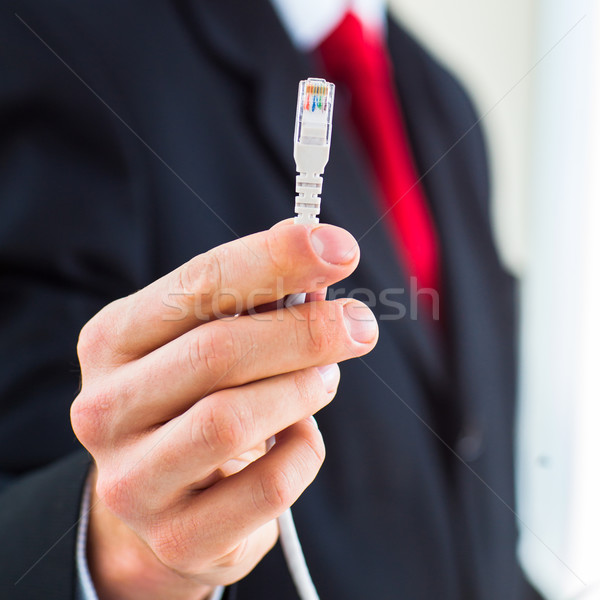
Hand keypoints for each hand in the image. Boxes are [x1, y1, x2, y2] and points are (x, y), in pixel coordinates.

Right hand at [71, 222, 377, 598]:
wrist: (167, 495)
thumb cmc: (197, 398)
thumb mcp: (209, 340)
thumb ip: (253, 302)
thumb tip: (322, 257)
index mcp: (113, 341)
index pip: (197, 285)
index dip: (274, 259)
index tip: (339, 247)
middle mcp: (105, 408)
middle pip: (217, 352)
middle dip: (304, 331)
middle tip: (359, 325)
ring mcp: (134, 479)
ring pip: (233, 420)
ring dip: (302, 389)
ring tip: (325, 378)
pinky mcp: (178, 535)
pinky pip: (268, 486)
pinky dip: (304, 452)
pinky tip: (300, 436)